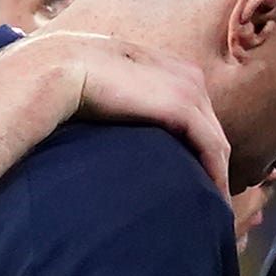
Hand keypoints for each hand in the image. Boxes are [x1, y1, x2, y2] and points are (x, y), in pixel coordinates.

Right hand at [18, 25, 232, 192]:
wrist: (57, 68)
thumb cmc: (67, 80)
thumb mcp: (107, 88)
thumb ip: (123, 102)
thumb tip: (114, 126)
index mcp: (169, 67)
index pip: (197, 113)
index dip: (200, 146)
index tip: (198, 175)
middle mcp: (187, 76)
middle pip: (211, 129)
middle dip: (214, 164)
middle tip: (214, 198)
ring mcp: (188, 90)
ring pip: (216, 142)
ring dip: (219, 176)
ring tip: (216, 207)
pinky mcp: (183, 108)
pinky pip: (211, 148)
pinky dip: (216, 175)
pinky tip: (214, 199)